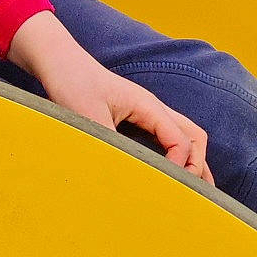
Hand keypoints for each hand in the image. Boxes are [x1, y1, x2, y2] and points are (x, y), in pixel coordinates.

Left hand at [7, 10, 212, 182]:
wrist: (58, 62)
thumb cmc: (73, 84)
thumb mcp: (89, 117)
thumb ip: (111, 146)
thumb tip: (125, 178)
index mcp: (148, 106)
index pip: (182, 140)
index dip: (180, 165)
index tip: (165, 183)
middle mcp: (154, 108)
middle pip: (194, 136)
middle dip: (198, 164)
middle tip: (194, 194)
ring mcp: (147, 112)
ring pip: (184, 135)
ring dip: (193, 160)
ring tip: (198, 191)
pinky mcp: (136, 117)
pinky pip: (167, 136)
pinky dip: (177, 155)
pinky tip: (172, 173)